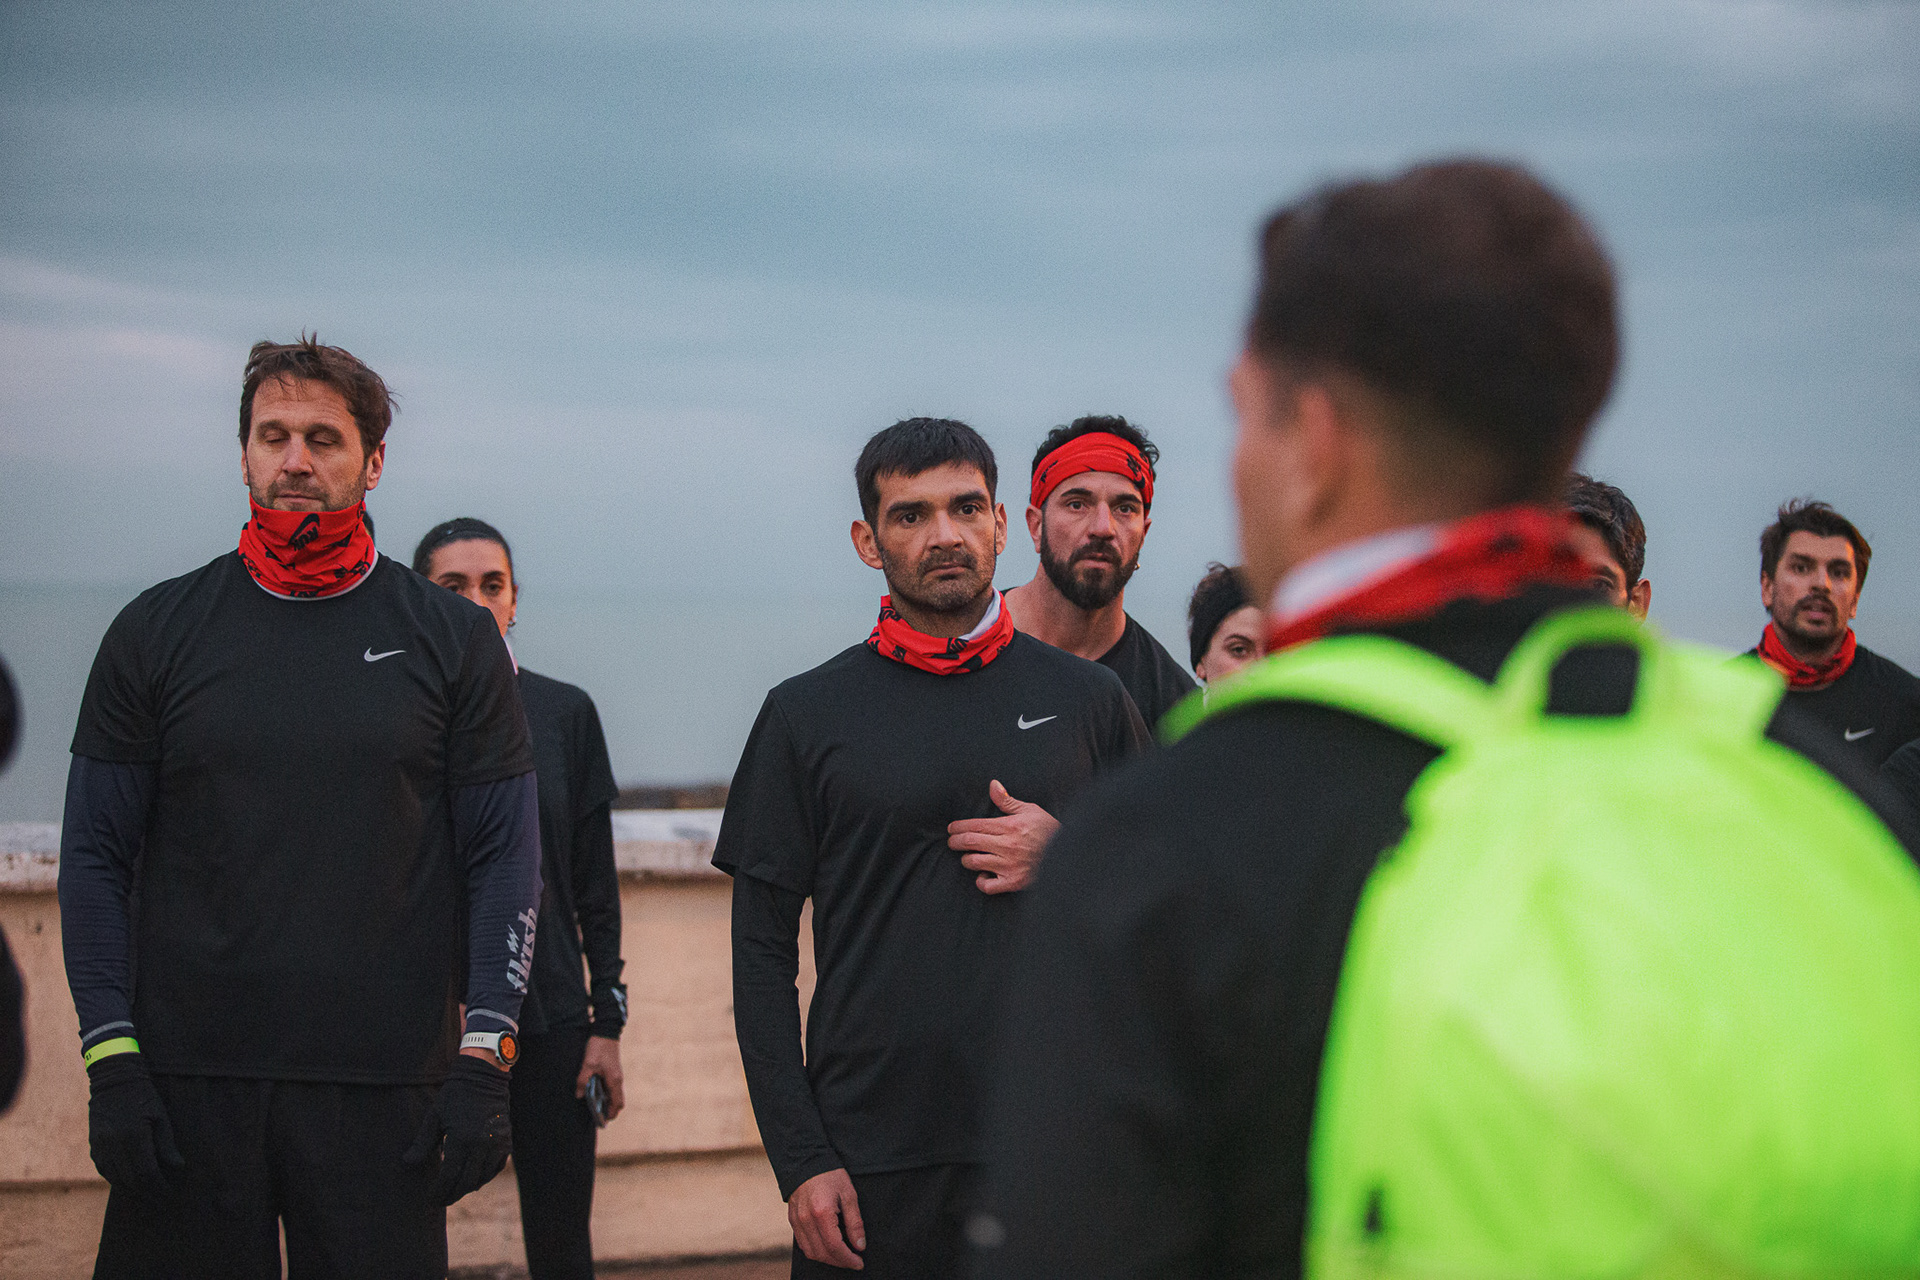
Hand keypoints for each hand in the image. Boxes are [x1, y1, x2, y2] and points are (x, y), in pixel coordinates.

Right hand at [87, 1054, 184, 1199]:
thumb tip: (178, 1168)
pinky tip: (130, 1181)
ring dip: (132, 1189)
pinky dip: (117, 1178)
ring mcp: (100, 1146)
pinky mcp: (94, 1145)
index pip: (146, 1173)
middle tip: (162, 1198)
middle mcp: (114, 1144)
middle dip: (148, 1192)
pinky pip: (105, 1170)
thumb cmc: (144, 1096)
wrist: (114, 1080)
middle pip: (131, 1180)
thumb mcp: (161, 1117)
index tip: (170, 1193)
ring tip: (148, 1193)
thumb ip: (167, 1145)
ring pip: (115, 1178)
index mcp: (134, 1136)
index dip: (159, 1187)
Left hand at [403, 1054, 511, 1203]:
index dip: (439, 1191)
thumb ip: (422, 1143)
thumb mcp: (434, 1117)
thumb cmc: (455, 1096)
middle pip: (466, 1182)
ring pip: (482, 1178)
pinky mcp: (506, 1141)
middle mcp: (481, 1144)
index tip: (431, 1200)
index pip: (449, 1176)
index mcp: (461, 1138)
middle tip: (441, 1201)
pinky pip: (496, 1168)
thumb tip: (406, 1164)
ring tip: (455, 1191)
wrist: (484, 1078)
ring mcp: (496, 1143)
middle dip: (452, 1195)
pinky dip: (484, 1177)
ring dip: (468, 1188)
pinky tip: (473, 1179)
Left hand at [575, 1034, 624, 1120]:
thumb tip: (579, 1095)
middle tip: (598, 1116)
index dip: (611, 1113)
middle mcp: (618, 1079)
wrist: (606, 1031)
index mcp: (614, 1080)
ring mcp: (616, 1075)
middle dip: (610, 1110)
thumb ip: (583, 1080)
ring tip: (595, 1106)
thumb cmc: (598, 1047)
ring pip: (615, 1094)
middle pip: (618, 1101)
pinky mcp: (613, 1070)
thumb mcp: (588, 1064)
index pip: (617, 1103)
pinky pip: (612, 1087)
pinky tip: (595, 1092)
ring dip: (608, 1102)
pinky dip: (606, 1093)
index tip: (603, 1121)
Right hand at [789, 1167, 865, 1268]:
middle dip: (840, 1262)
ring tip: (842, 1256)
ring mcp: (797, 1221)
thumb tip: (860, 1246)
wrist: (807, 1160)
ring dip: (827, 1259)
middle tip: (853, 1261)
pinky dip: (816, 1251)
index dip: (848, 1259)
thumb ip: (855, 1222)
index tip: (859, 1263)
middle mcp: (806, 1220)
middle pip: (822, 1253)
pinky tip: (827, 1248)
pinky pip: (803, 1244)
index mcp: (822, 1213)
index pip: (835, 1247)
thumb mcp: (849, 1195)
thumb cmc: (830, 1175)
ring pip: (811, 1252)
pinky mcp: (792, 1220)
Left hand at [946, 780, 1059, 894]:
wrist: (1069, 855)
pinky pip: (988, 885)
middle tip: (952, 842)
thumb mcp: (1031, 811)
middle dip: (955, 842)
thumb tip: (993, 785)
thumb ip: (1008, 801)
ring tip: (968, 857)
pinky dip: (981, 881)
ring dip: (966, 860)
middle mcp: (1006, 846)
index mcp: (1009, 826)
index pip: (975, 825)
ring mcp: (1009, 865)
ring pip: (974, 862)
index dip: (958, 827)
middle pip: (969, 843)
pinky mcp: (1013, 882)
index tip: (951, 829)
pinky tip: (983, 875)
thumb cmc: (1050, 831)